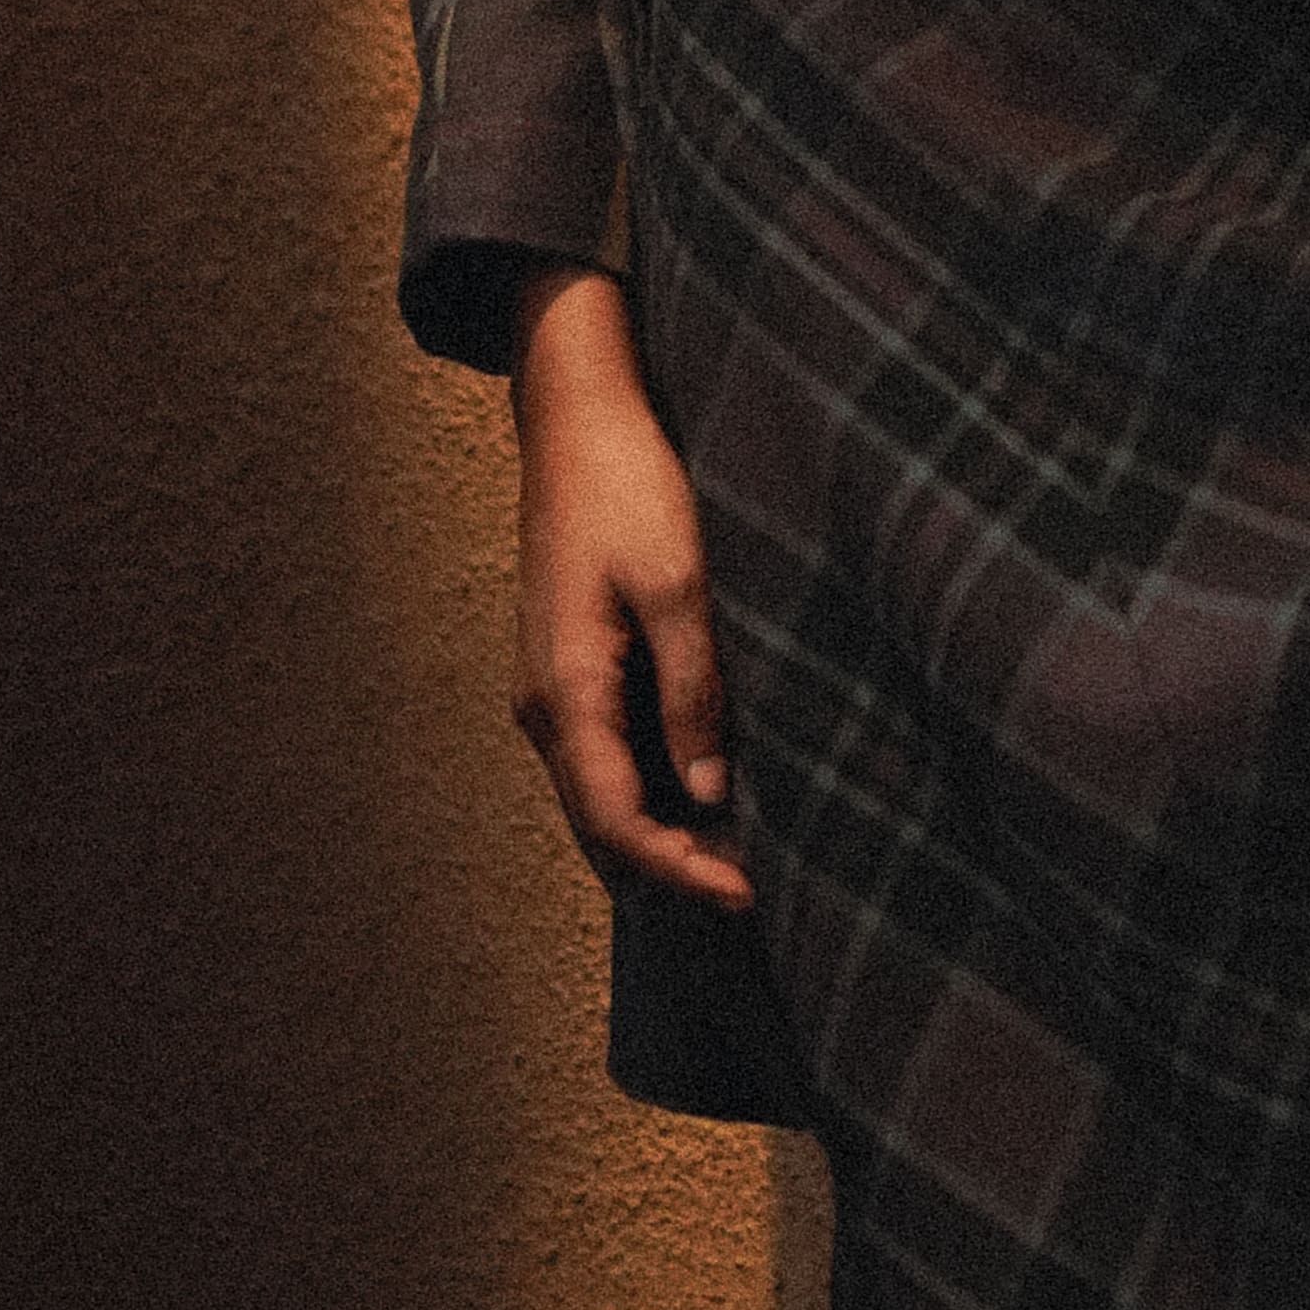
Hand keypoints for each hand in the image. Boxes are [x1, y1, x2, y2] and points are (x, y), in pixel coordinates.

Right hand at [508, 267, 753, 913]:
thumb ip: (692, 691)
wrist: (577, 415)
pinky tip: (712, 783)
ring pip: (605, 795)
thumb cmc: (628, 485)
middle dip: (676, 865)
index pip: (618, 823)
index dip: (683, 869)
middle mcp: (548, 707)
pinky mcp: (573, 667)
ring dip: (667, 830)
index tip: (752, 894)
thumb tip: (709, 792)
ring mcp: (554, 689)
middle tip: (761, 885)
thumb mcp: (678, 583)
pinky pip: (608, 756)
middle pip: (604, 826)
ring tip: (747, 846)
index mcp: (566, 693)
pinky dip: (655, 787)